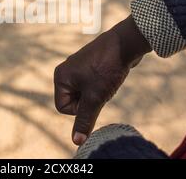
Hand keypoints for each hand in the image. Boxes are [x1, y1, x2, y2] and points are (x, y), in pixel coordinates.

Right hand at [54, 15, 151, 144]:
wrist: (125, 43)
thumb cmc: (106, 69)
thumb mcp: (95, 98)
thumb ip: (84, 120)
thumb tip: (77, 141)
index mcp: (60, 77)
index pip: (63, 108)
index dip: (80, 109)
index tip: (93, 96)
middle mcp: (66, 71)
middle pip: (73, 101)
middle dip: (89, 100)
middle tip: (100, 87)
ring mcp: (78, 67)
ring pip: (85, 94)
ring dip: (97, 93)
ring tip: (106, 81)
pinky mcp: (90, 65)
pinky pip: (92, 85)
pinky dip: (101, 85)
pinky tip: (109, 76)